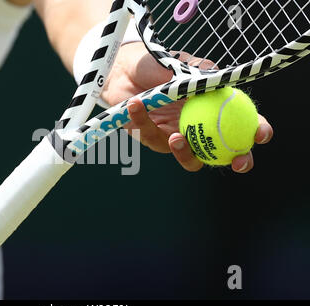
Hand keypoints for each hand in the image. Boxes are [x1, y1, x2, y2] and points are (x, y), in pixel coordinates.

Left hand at [101, 42, 272, 172]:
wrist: (125, 70)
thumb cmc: (158, 66)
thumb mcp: (183, 65)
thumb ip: (202, 73)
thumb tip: (220, 79)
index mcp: (214, 107)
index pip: (242, 122)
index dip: (256, 130)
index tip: (260, 134)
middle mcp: (200, 126)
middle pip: (225, 151)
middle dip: (237, 160)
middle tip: (237, 161)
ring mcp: (178, 136)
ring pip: (190, 158)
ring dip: (185, 152)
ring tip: (176, 137)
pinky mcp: (153, 139)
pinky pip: (152, 138)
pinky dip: (144, 121)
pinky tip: (136, 105)